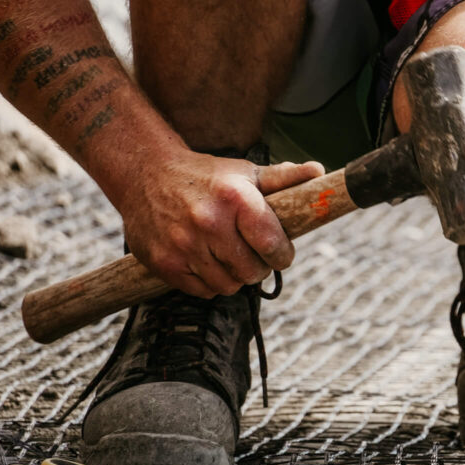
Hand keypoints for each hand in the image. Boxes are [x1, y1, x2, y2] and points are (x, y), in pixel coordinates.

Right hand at [119, 149, 323, 297]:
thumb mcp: (245, 172)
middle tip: (255, 256)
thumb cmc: (206, 177)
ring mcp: (183, 245)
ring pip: (228, 285)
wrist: (145, 175)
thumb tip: (319, 172)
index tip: (281, 253)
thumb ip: (283, 178)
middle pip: (252, 271)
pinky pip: (202, 291)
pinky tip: (209, 262)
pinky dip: (211, 283)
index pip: (272, 244)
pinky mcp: (164, 263)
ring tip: (231, 257)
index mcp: (234, 197)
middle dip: (260, 267)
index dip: (283, 255)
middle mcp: (208, 222)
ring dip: (235, 277)